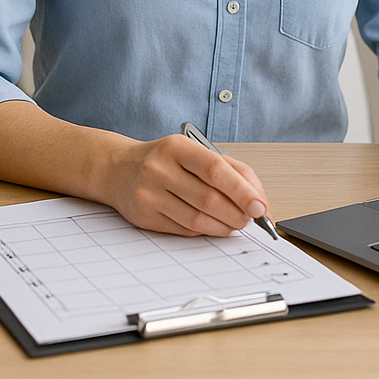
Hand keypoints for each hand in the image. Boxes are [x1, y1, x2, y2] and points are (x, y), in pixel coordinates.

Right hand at [102, 133, 269, 236]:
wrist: (118, 169)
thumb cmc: (165, 160)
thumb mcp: (194, 152)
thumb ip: (231, 170)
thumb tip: (259, 200)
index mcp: (176, 147)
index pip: (215, 169)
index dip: (242, 191)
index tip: (259, 206)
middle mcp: (158, 168)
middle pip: (209, 199)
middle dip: (237, 214)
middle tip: (250, 219)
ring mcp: (148, 193)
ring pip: (198, 220)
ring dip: (224, 227)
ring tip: (234, 224)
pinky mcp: (144, 216)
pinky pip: (184, 230)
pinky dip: (205, 231)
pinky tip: (211, 225)